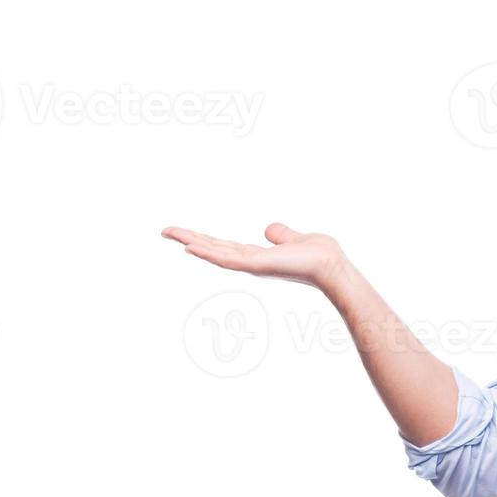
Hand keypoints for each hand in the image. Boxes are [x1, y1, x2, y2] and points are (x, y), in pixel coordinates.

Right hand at [161, 223, 346, 289]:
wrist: (332, 266)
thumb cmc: (320, 255)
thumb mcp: (296, 239)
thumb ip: (281, 235)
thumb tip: (269, 230)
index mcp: (258, 256)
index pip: (225, 246)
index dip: (205, 240)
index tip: (185, 235)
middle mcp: (251, 262)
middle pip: (213, 248)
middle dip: (189, 239)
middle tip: (165, 231)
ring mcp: (252, 265)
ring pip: (215, 252)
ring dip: (192, 242)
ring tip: (170, 234)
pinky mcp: (257, 265)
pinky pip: (227, 259)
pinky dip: (208, 253)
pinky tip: (191, 247)